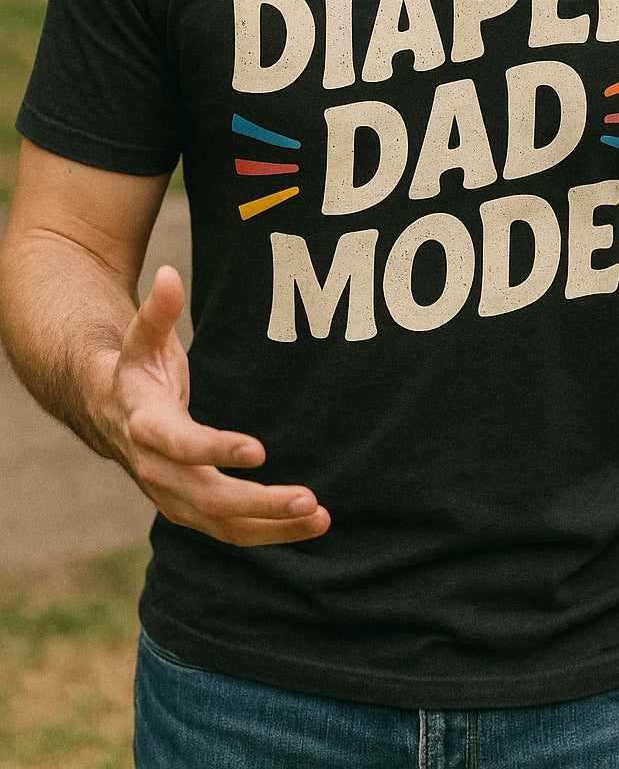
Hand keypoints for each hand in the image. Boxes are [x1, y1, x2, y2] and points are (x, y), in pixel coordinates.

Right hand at [105, 265, 329, 545]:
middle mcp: (157, 471)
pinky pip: (230, 531)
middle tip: (308, 497)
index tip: (258, 450)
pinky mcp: (190, 511)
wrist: (109, 413)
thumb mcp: (141, 338)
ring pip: (223, 524)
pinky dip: (269, 533)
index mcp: (145, 427)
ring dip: (272, 525)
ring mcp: (172, 497)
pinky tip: (310, 525)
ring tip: (320, 516)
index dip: (216, 449)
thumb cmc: (136, 368)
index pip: (181, 445)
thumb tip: (169, 274)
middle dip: (258, 501)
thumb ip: (156, 311)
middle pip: (208, 497)